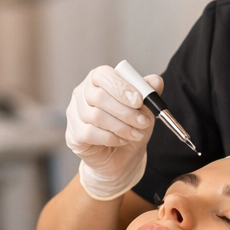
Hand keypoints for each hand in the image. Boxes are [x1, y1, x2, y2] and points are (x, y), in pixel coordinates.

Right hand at [65, 65, 162, 200]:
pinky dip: (111, 138)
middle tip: (143, 122)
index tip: (139, 101)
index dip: (121, 87)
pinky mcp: (74, 133)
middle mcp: (82, 93)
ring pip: (96, 116)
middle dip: (126, 111)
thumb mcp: (144, 107)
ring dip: (122, 127)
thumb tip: (156, 81)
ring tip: (136, 133)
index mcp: (98, 79)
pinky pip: (90, 133)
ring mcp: (75, 113)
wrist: (122, 154)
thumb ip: (149, 92)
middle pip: (99, 97)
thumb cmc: (130, 124)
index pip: (103, 75)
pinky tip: (122, 140)